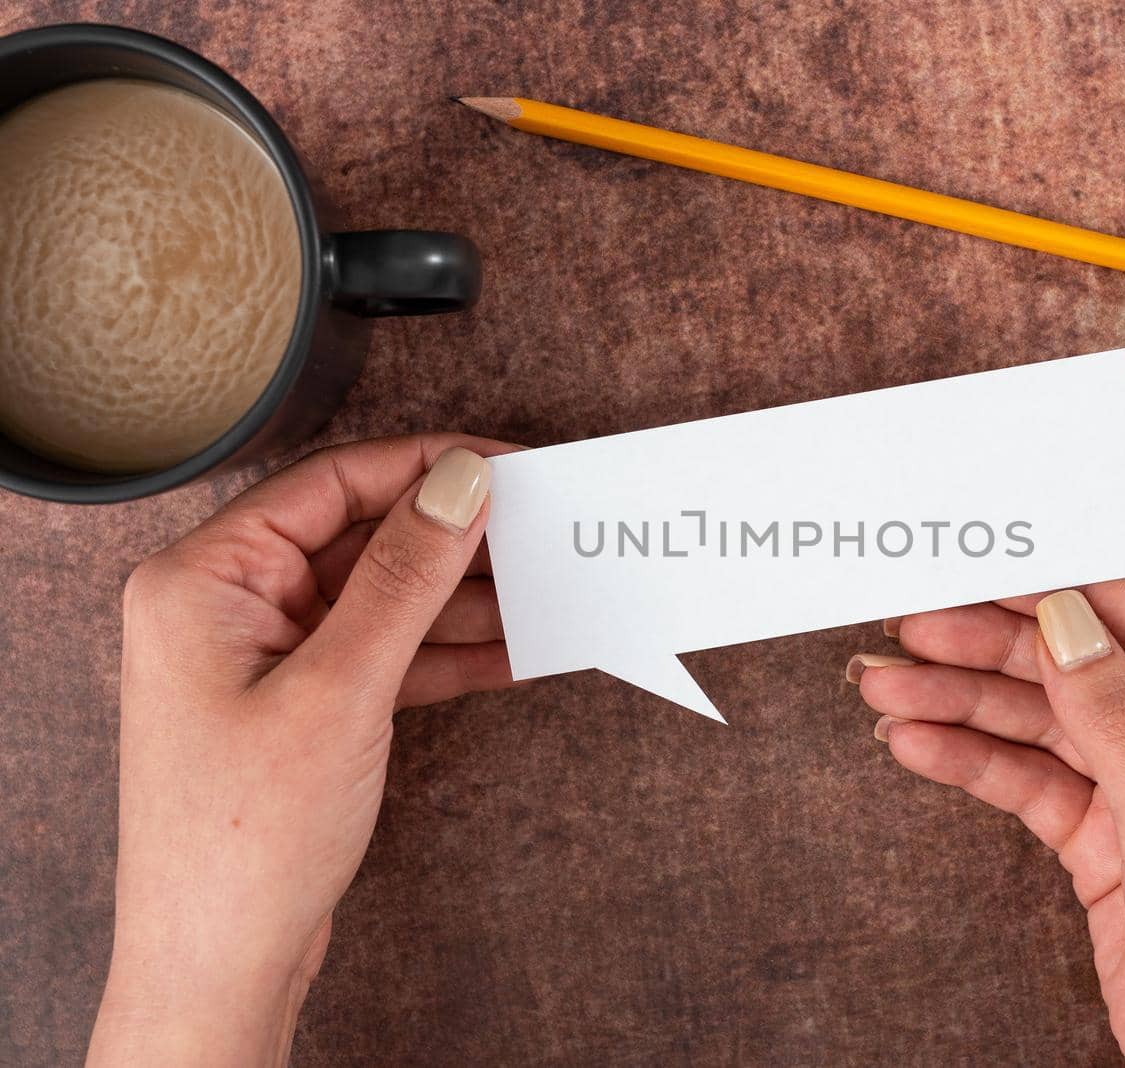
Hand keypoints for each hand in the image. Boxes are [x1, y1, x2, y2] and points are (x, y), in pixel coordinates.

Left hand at [88, 435, 518, 1066]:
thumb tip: (460, 481)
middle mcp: (231, 607)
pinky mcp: (304, 708)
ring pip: (386, 602)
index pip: (330, 484)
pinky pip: (389, 658)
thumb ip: (404, 577)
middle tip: (544, 531)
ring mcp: (268, 660)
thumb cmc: (244, 836)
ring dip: (465, 602)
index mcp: (205, 579)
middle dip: (457, 541)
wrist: (219, 966)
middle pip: (364, 540)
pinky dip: (450, 657)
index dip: (425, 466)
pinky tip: (518, 653)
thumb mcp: (339, 689)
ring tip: (548, 592)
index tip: (508, 464)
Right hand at [850, 578, 1124, 1065]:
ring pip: (1049, 727)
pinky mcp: (1112, 850)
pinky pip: (1035, 787)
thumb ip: (1123, 725)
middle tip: (913, 628)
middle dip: (996, 651)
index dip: (1070, 594)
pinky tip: (919, 744)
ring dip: (967, 705)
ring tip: (886, 687)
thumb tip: (1071, 619)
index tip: (989, 573)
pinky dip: (976, 764)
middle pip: (1088, 671)